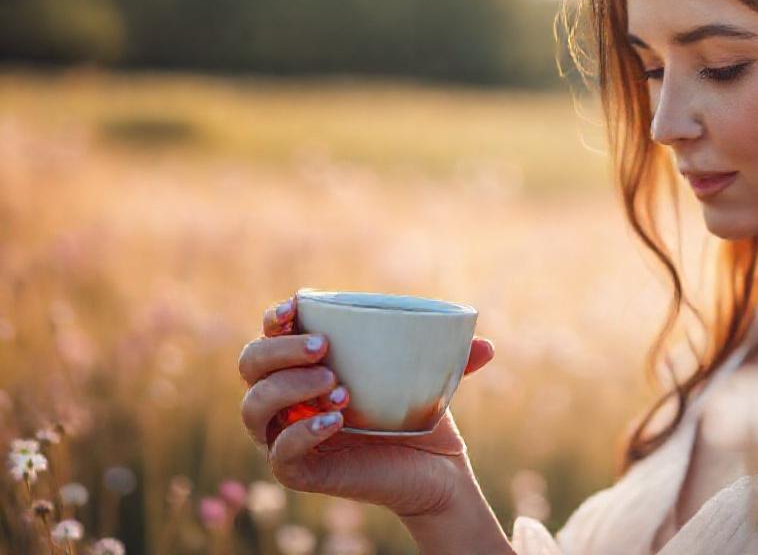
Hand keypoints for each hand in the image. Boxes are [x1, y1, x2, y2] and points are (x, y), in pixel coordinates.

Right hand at [238, 293, 495, 518]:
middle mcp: (286, 399)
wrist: (435, 470)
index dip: (275, 317)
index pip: (270, 334)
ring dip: (289, 389)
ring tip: (339, 388)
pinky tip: (334, 421)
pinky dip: (300, 433)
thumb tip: (487, 346)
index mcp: (306, 366)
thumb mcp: (433, 376)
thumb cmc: (419, 414)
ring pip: (253, 408)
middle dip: (279, 350)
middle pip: (251, 365)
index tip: (296, 306)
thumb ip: (455, 356)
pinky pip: (279, 454)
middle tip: (324, 348)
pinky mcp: (299, 471)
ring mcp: (286, 436)